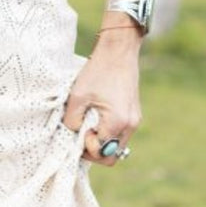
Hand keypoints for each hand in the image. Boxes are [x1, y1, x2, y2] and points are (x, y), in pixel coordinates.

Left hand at [62, 23, 142, 166]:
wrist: (118, 50)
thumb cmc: (97, 71)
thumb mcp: (77, 97)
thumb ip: (71, 121)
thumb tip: (72, 136)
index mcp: (117, 123)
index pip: (101, 154)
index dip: (86, 149)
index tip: (79, 132)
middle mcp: (130, 125)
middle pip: (112, 156)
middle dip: (94, 151)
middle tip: (82, 135)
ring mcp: (135, 120)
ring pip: (117, 146)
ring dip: (101, 143)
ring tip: (89, 126)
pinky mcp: (134, 114)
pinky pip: (121, 135)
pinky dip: (108, 134)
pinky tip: (97, 120)